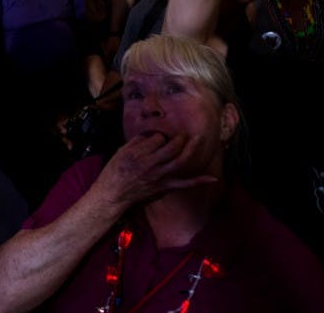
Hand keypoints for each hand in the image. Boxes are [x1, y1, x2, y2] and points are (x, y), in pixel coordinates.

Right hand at [93, 133, 216, 208]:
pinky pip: (184, 184)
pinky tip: (212, 178)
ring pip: (180, 161)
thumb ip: (137, 142)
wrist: (114, 193)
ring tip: (199, 139)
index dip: (160, 136)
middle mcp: (151, 164)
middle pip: (172, 147)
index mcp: (139, 154)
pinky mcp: (165, 187)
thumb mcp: (121, 152)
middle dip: (179, 138)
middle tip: (182, 134)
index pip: (157, 139)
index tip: (158, 138)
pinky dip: (199, 181)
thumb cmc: (114, 171)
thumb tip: (151, 135)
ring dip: (191, 149)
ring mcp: (160, 177)